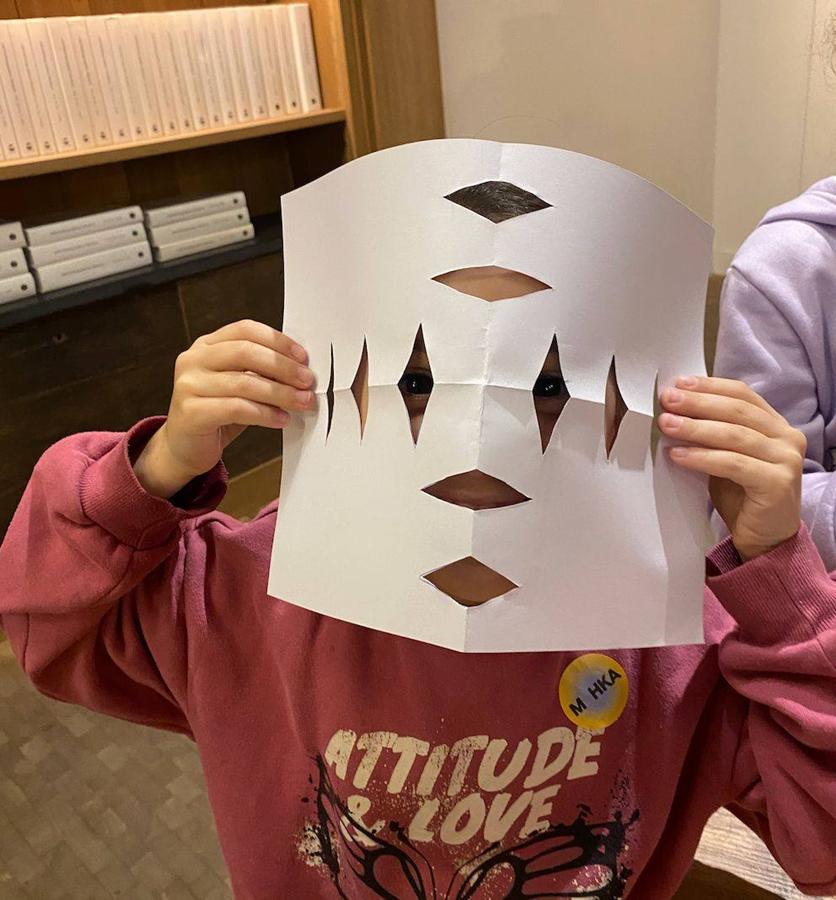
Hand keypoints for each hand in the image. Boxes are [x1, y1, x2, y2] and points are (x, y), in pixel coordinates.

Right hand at [134, 320, 312, 498]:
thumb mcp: (240, 385)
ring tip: (302, 402)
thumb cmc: (218, 413)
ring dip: (280, 393)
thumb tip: (302, 371)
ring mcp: (188, 385)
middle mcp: (194, 360)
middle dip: (283, 367)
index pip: (246, 330)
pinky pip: (236, 409)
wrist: (185, 448)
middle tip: (308, 381)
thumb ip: (261, 372)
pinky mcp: (191, 412)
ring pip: (244, 382)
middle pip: (245, 352)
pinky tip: (282, 419)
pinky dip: (264, 414)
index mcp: (207, 345)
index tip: (303, 358)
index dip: (278, 341)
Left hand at [659, 376, 805, 560]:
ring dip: (695, 428)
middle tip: (667, 400)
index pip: (743, 394)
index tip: (679, 383)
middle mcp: (787, 438)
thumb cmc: (742, 495)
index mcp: (776, 425)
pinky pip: (733, 464)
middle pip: (737, 411)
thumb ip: (712, 433)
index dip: (710, 387)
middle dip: (698, 403)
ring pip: (734, 435)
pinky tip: (677, 455)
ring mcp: (786, 460)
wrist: (765, 539)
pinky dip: (702, 457)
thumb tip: (673, 410)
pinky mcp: (777, 483)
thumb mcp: (726, 456)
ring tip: (666, 424)